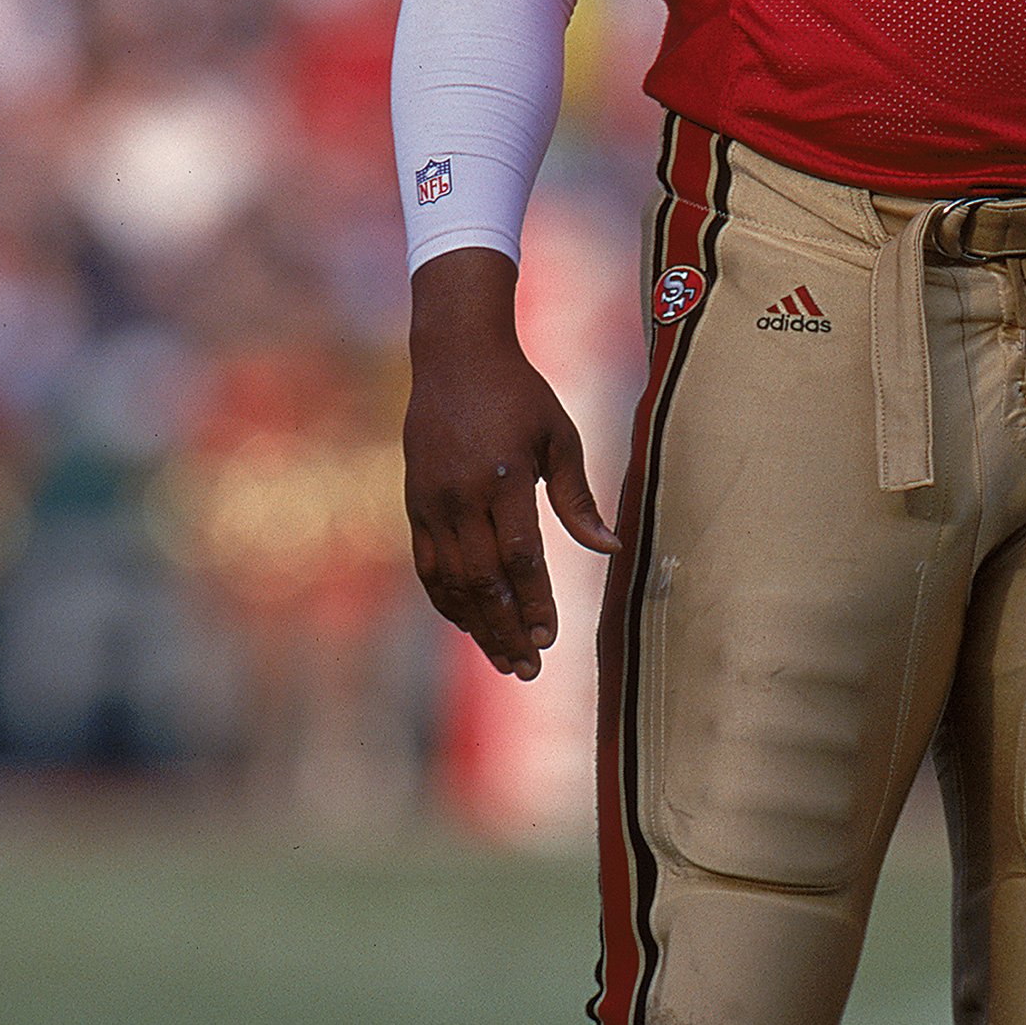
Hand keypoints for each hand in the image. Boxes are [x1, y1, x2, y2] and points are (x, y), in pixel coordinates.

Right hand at [404, 249, 618, 679]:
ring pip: (451, 582)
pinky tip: (470, 625)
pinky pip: (428, 566)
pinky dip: (448, 600)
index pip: (520, 557)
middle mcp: (460, 496)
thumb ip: (579, 498)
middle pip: (482, 581)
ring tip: (504, 659)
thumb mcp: (559, 436)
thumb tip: (611, 550)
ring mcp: (431, 502)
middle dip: (506, 630)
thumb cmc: (519, 395)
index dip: (535, 602)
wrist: (454, 356)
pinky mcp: (414, 504)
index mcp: (501, 477)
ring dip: (477, 626)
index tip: (551, 638)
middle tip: (528, 668)